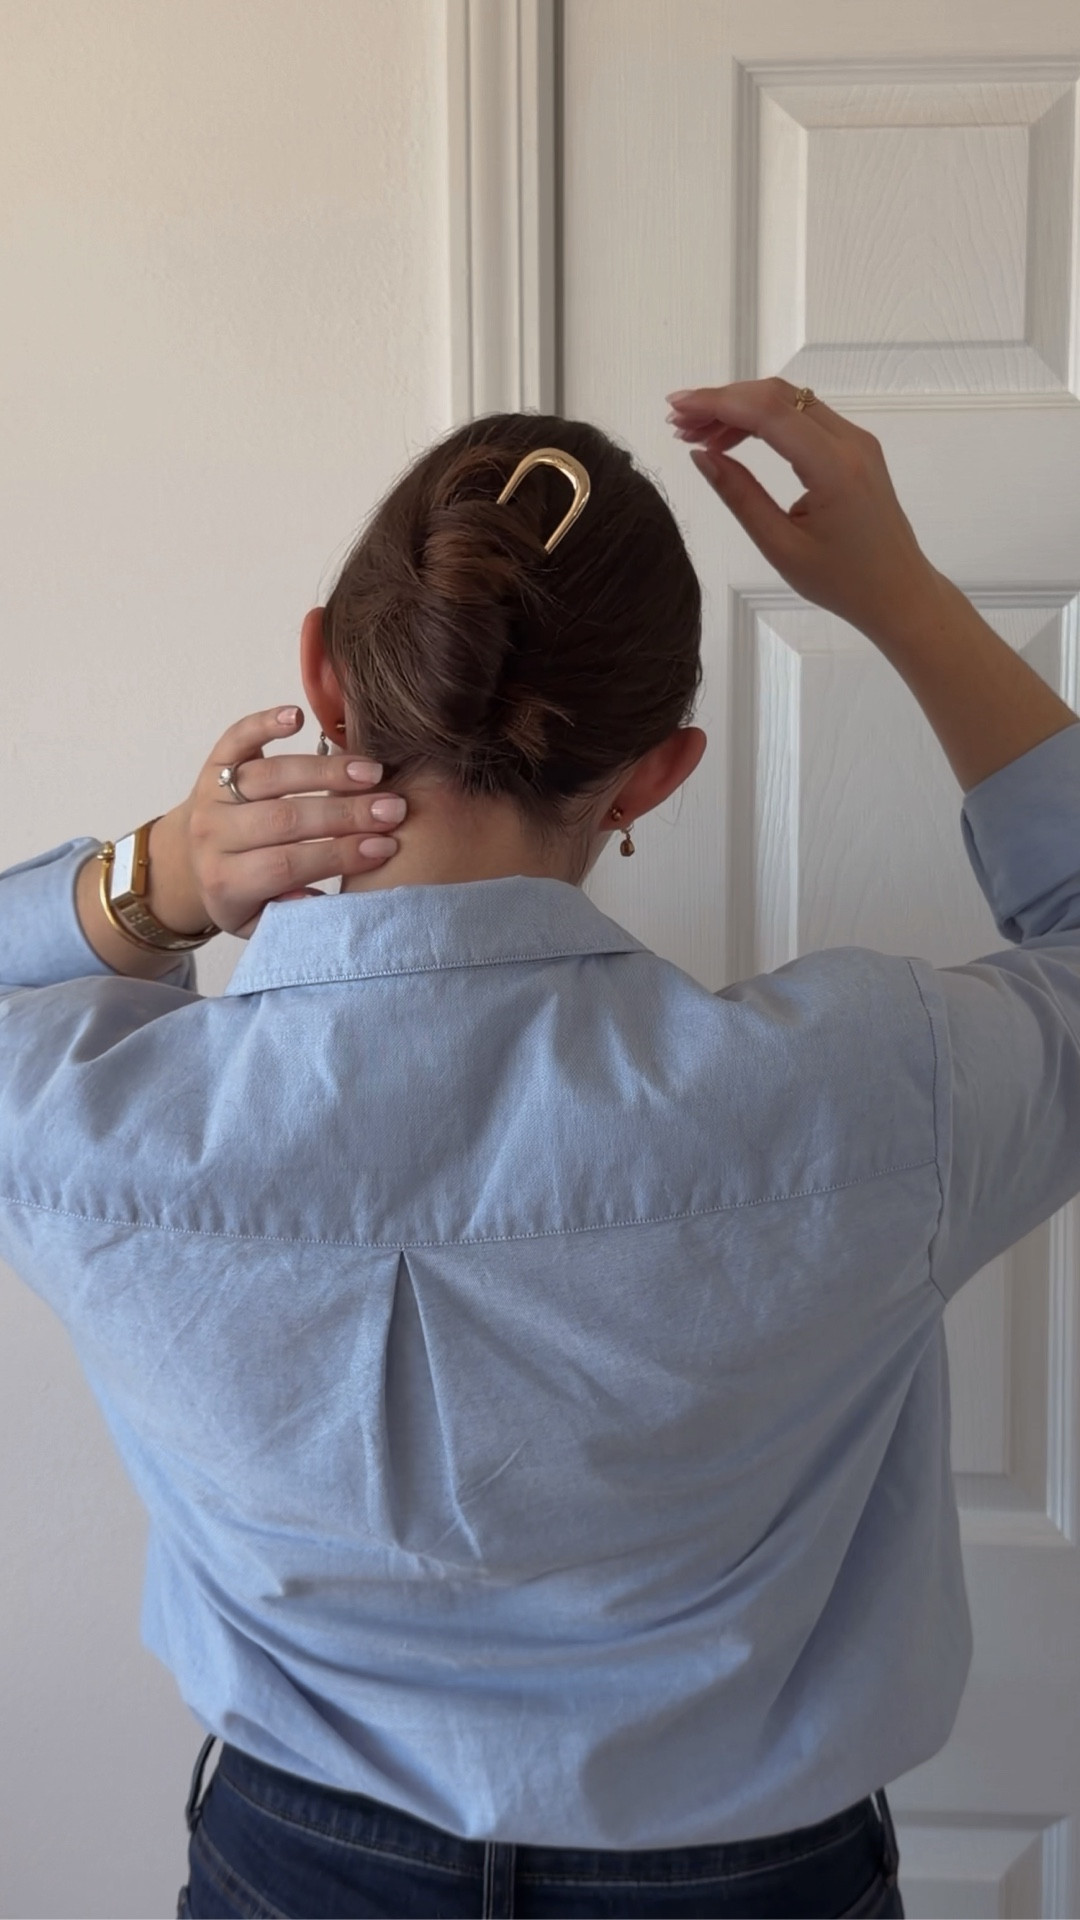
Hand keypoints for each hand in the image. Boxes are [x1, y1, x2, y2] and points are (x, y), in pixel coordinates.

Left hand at [177, 706, 404, 939]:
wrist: (189, 860)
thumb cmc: (243, 892)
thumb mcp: (261, 920)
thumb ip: (289, 915)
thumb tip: (317, 896)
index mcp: (225, 880)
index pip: (286, 864)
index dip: (338, 855)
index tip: (384, 847)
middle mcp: (213, 835)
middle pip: (283, 818)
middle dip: (345, 813)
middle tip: (392, 808)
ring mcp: (212, 795)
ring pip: (271, 775)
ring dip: (325, 771)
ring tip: (373, 772)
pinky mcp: (214, 763)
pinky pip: (238, 737)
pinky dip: (265, 723)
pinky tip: (299, 716)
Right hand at [667, 376, 939, 643]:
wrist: (899, 593)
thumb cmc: (843, 582)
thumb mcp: (781, 546)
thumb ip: (739, 496)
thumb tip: (700, 456)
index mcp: (833, 467)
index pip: (768, 412)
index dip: (717, 402)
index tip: (676, 408)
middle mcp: (849, 441)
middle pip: (777, 395)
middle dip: (723, 402)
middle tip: (678, 425)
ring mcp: (856, 440)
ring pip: (789, 400)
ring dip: (741, 409)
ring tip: (698, 435)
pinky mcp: (855, 447)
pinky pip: (804, 416)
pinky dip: (765, 420)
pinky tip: (734, 440)